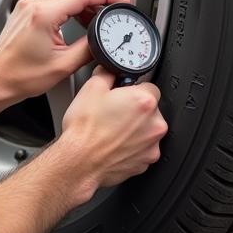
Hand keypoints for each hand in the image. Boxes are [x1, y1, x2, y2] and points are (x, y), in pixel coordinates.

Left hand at [0, 0, 130, 102]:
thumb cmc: (20, 76)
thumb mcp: (64, 65)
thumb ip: (89, 48)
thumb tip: (103, 41)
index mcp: (44, 15)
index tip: (120, 0)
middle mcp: (34, 5)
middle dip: (97, 0)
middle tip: (111, 13)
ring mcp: (28, 6)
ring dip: (83, 4)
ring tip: (95, 21)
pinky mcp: (25, 11)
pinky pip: (53, 1)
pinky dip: (69, 8)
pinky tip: (76, 21)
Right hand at [60, 67, 166, 194]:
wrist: (78, 162)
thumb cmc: (84, 130)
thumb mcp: (91, 88)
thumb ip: (108, 73)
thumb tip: (111, 70)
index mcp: (144, 102)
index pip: (150, 86)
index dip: (134, 89)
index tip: (124, 95)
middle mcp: (154, 124)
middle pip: (151, 109)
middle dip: (135, 109)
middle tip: (115, 112)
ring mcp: (152, 146)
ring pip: (147, 130)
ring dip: (136, 129)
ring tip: (113, 130)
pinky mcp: (145, 162)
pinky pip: (143, 149)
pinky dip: (132, 146)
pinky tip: (115, 144)